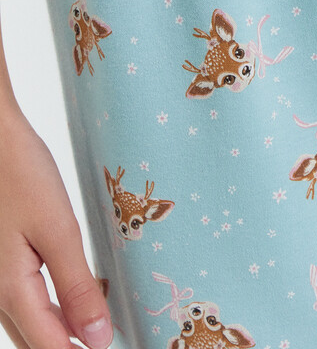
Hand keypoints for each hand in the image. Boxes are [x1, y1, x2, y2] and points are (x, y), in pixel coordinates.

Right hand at [0, 112, 112, 348]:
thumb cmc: (21, 175)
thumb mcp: (57, 229)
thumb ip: (77, 285)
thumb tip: (98, 339)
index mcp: (11, 291)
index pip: (50, 347)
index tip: (116, 346)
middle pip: (37, 340)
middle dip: (72, 345)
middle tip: (111, 336)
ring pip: (30, 322)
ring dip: (63, 328)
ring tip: (101, 321)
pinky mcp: (2, 259)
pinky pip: (25, 300)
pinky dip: (53, 306)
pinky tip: (76, 294)